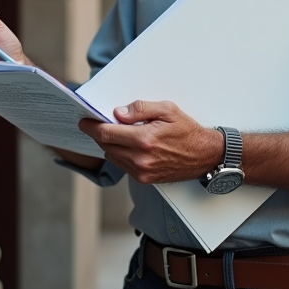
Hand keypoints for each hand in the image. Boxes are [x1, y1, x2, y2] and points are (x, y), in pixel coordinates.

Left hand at [79, 101, 224, 184]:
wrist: (205, 156)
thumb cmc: (187, 131)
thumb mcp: (167, 110)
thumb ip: (141, 109)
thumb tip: (118, 113)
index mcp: (145, 140)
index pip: (106, 133)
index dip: (91, 126)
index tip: (83, 121)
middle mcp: (141, 159)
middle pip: (106, 146)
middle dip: (100, 133)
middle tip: (100, 122)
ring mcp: (141, 172)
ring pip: (112, 156)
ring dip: (110, 144)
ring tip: (119, 132)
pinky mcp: (144, 179)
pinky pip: (122, 165)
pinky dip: (120, 154)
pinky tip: (129, 145)